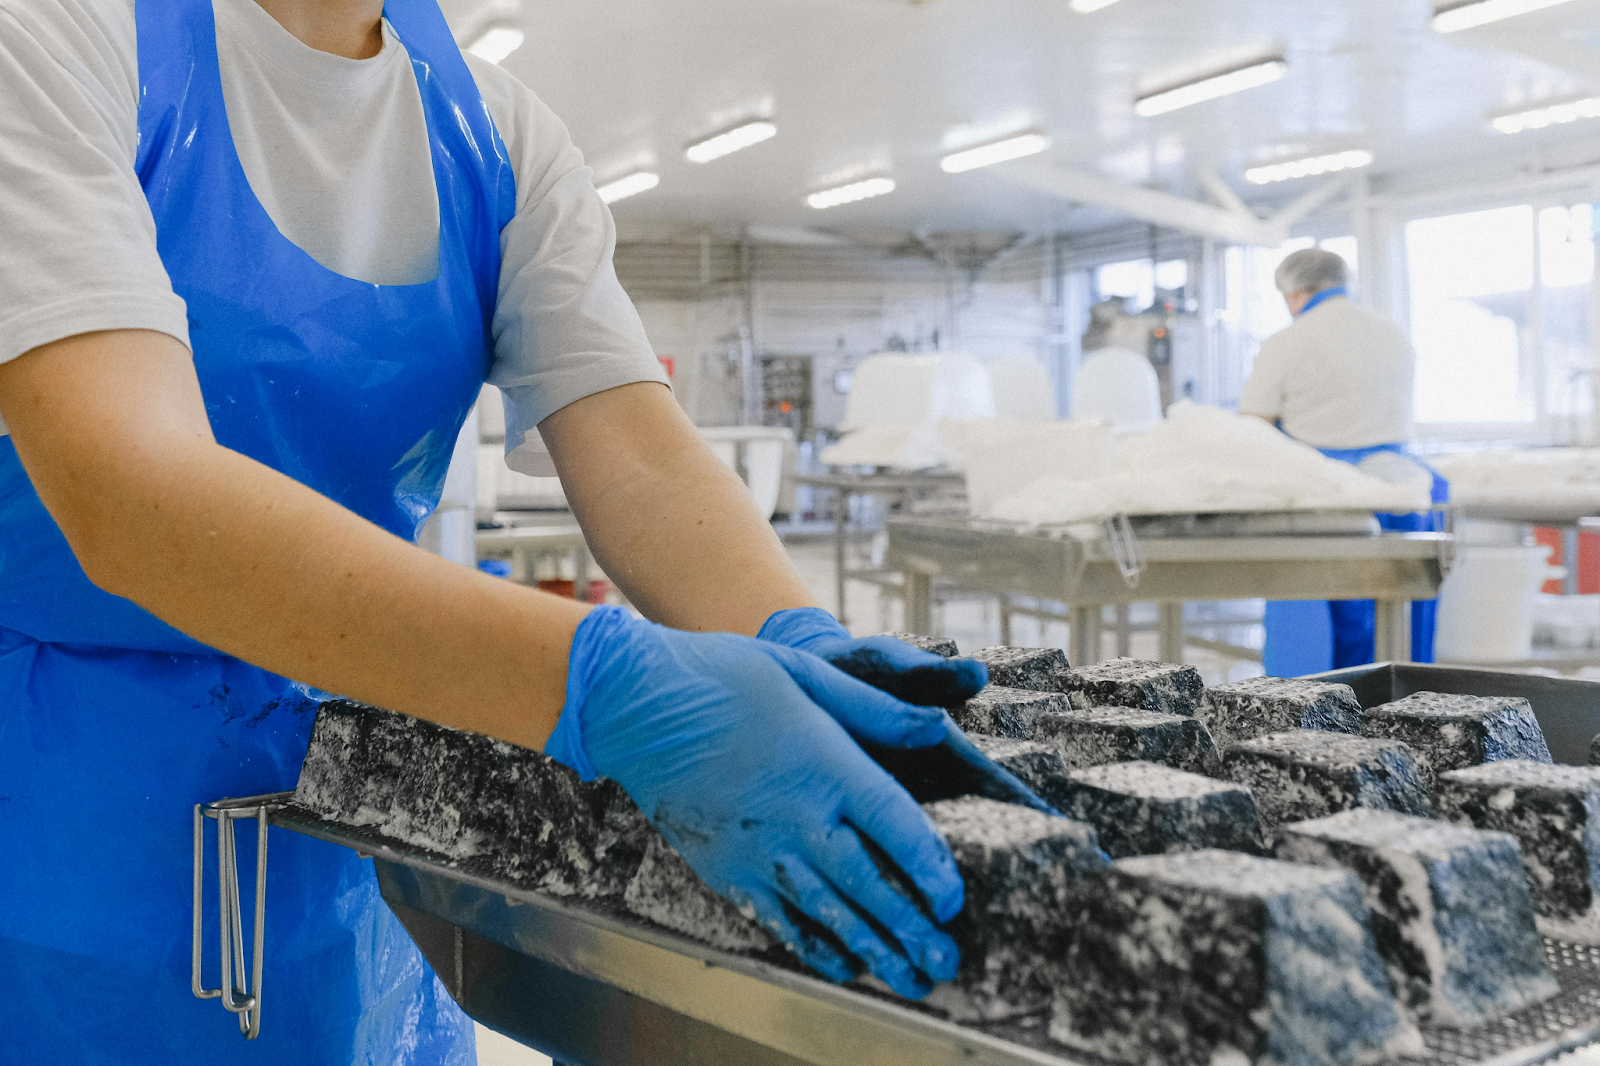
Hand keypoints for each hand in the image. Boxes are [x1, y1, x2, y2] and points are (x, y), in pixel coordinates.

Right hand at [546, 607, 964, 997]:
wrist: (635, 703)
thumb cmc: (725, 676)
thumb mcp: (807, 672)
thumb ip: (875, 708)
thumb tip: (939, 725)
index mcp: (823, 763)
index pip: (893, 825)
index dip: (929, 867)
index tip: (953, 901)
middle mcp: (794, 815)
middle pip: (867, 883)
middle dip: (911, 928)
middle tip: (945, 963)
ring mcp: (756, 848)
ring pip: (826, 912)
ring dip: (872, 948)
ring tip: (908, 978)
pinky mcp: (724, 867)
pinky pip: (776, 918)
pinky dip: (813, 946)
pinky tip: (843, 966)